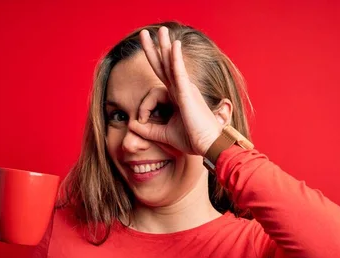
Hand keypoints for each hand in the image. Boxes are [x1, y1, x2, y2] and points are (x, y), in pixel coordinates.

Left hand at [128, 26, 222, 155]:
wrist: (207, 146)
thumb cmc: (192, 139)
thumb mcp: (164, 134)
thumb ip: (148, 130)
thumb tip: (131, 126)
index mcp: (177, 97)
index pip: (157, 86)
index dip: (144, 103)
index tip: (141, 120)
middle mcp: (181, 89)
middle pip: (165, 64)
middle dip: (155, 48)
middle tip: (146, 33)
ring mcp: (185, 89)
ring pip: (172, 63)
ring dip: (165, 46)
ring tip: (161, 30)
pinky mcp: (188, 94)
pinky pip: (180, 73)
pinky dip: (176, 59)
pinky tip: (174, 45)